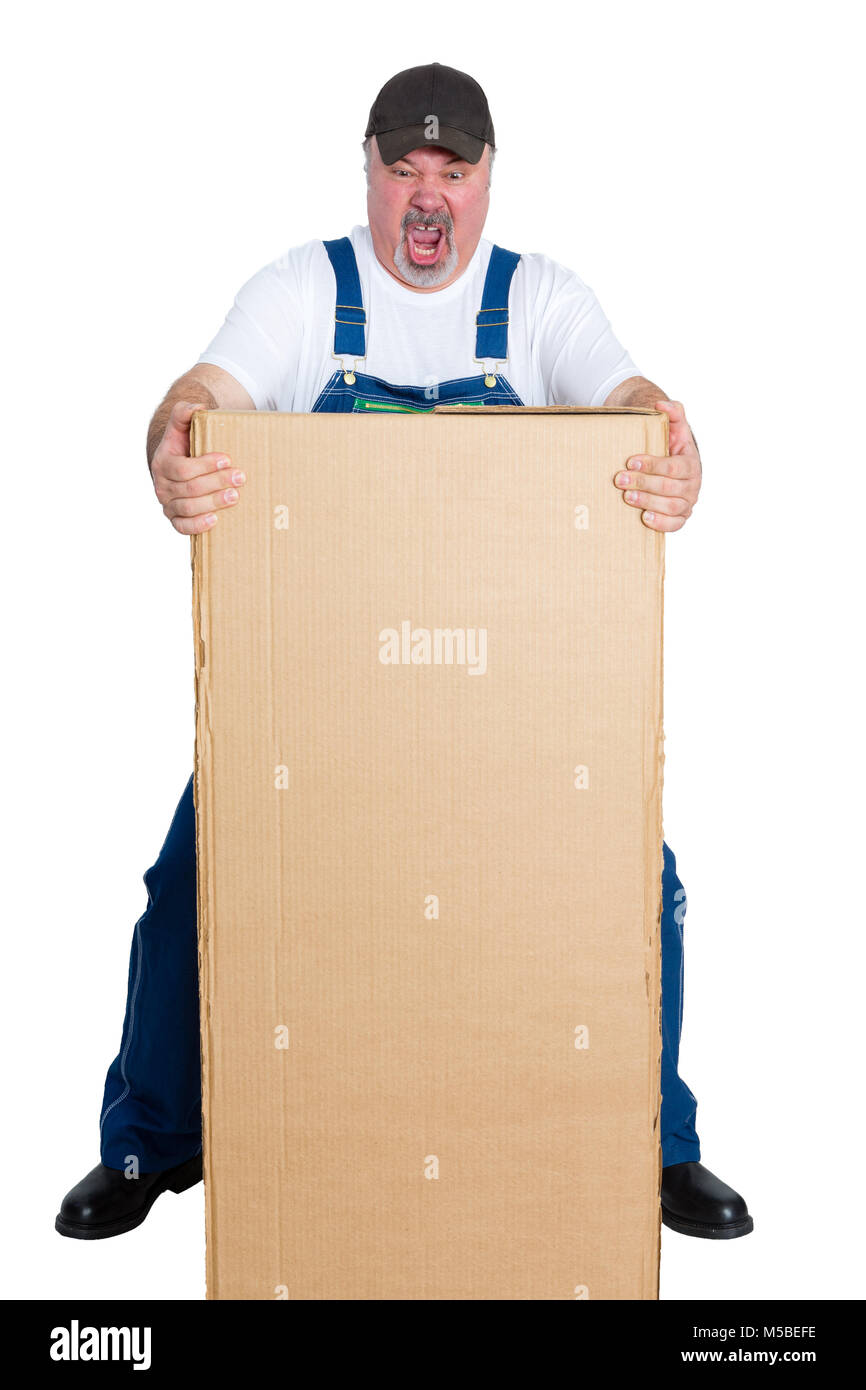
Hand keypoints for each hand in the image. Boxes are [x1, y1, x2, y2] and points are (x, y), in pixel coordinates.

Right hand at [151, 400, 246, 534]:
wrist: (178, 464)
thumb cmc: (184, 445)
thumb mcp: (181, 426)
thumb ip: (184, 413)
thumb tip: (198, 407)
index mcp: (162, 463)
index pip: (183, 469)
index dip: (205, 465)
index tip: (227, 459)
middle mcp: (162, 486)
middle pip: (190, 489)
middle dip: (216, 483)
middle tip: (240, 477)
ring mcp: (168, 505)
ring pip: (189, 508)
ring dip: (213, 503)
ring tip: (235, 496)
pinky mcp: (175, 519)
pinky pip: (183, 527)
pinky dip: (198, 525)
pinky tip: (215, 520)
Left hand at [613, 399, 700, 531]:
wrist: (671, 464)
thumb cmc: (670, 446)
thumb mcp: (674, 427)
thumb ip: (673, 412)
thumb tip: (661, 403)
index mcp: (691, 463)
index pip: (673, 467)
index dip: (652, 465)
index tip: (630, 461)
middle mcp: (692, 485)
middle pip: (669, 487)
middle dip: (644, 483)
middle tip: (620, 480)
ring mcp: (687, 503)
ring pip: (671, 506)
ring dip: (648, 502)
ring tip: (627, 498)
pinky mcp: (680, 518)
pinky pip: (674, 525)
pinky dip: (661, 523)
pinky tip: (644, 518)